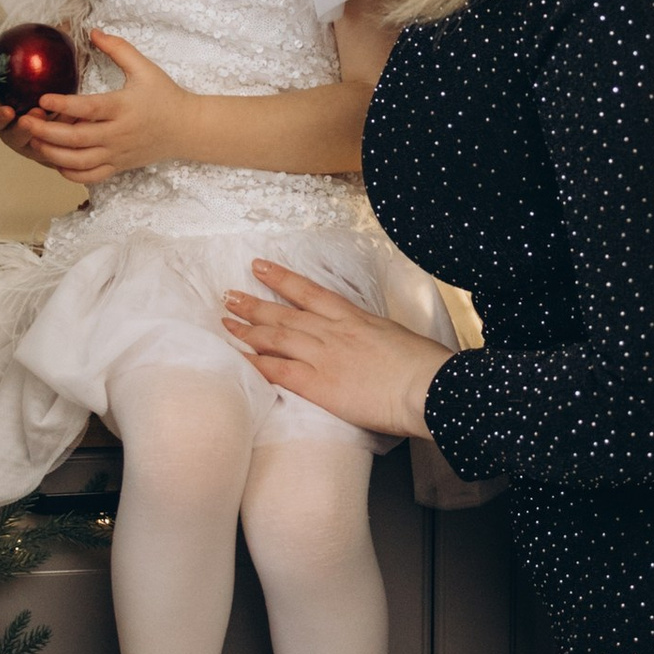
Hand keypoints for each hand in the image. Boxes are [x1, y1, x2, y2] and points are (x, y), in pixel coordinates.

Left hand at [5, 31, 198, 182]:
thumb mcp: (145, 68)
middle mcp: (118, 134)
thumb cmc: (165, 96)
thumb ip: (119, 48)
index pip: (89, 108)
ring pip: (79, 161)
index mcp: (124, 107)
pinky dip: (68, 172)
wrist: (187, 129)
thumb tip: (93, 31)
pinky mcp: (118, 166)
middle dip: (47, 131)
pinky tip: (54, 160)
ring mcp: (117, 154)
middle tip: (25, 120)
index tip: (43, 97)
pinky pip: (89, 176)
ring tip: (33, 140)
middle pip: (77, 139)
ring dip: (52, 153)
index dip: (64, 104)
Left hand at [223, 261, 450, 437]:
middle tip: (228, 295)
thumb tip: (369, 340)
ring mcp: (324, 356)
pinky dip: (256, 364)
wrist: (427, 386)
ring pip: (275, 337)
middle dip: (253, 304)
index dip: (281, 278)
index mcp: (354, 318)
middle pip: (284, 313)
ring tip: (226, 322)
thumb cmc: (423, 365)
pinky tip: (239, 359)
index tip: (260, 267)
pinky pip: (279, 372)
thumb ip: (374, 335)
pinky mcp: (319, 385)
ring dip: (247, 330)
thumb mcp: (396, 337)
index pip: (309, 291)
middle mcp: (333, 332)